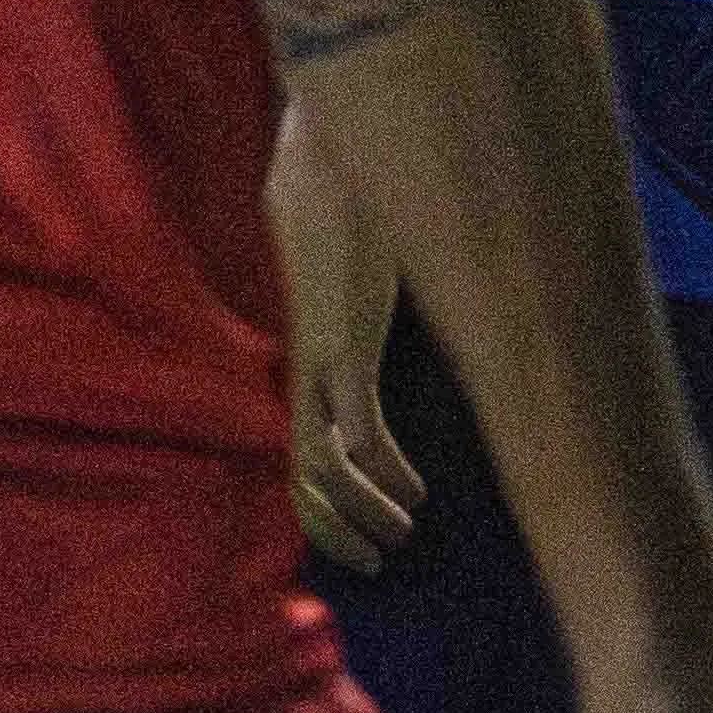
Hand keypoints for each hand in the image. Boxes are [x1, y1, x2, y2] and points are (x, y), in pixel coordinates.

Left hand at [267, 104, 426, 567]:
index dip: (322, 506)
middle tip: (376, 563)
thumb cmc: (344, 191)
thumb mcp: (349, 257)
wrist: (329, 149)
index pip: (298, 453)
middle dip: (335, 529)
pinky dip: (383, 470)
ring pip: (324, 467)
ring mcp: (322, 357)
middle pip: (300, 477)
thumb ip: (361, 285)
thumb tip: (391, 288)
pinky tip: (414, 490)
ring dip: (361, 511)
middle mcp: (304, 367)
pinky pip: (359, 428)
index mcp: (304, 357)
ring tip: (400, 536)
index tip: (362, 537)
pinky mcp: (344, 341)